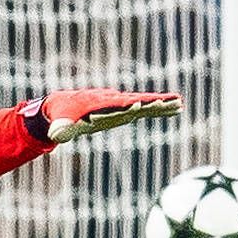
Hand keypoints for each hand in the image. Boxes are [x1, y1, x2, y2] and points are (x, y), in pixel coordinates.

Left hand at [34, 88, 181, 143]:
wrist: (61, 104)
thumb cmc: (60, 115)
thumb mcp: (58, 123)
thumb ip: (60, 129)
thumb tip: (57, 136)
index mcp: (98, 104)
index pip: (115, 105)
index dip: (125, 106)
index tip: (138, 105)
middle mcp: (112, 100)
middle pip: (136, 100)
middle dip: (152, 102)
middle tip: (172, 101)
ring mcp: (119, 103)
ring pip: (143, 102)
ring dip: (161, 104)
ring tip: (181, 104)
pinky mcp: (123, 107)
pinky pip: (144, 106)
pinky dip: (158, 107)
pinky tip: (174, 107)